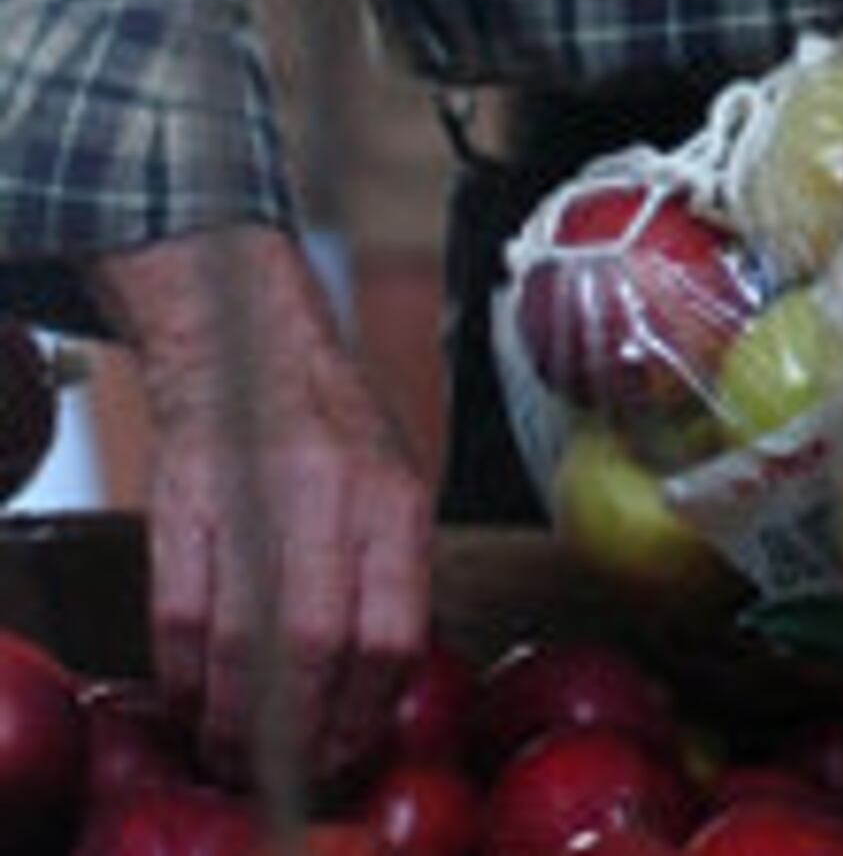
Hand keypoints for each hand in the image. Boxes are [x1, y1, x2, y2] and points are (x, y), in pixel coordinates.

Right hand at [94, 227, 433, 788]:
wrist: (250, 341)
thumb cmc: (334, 425)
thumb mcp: (397, 483)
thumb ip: (394, 571)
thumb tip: (386, 679)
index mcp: (395, 498)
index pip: (392, 630)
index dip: (368, 708)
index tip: (353, 748)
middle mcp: (330, 498)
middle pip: (318, 648)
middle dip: (303, 728)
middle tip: (294, 767)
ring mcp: (251, 500)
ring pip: (239, 642)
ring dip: (233, 717)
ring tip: (234, 752)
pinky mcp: (182, 506)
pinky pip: (178, 614)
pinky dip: (182, 674)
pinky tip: (191, 698)